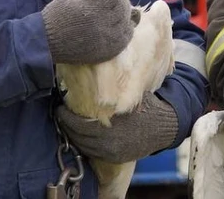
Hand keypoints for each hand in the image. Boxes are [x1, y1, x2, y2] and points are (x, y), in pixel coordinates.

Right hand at [42, 0, 133, 63]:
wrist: (46, 44)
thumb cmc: (56, 16)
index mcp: (93, 10)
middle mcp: (104, 26)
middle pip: (123, 5)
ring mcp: (108, 40)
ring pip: (128, 21)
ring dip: (124, 10)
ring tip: (114, 5)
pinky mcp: (109, 51)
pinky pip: (126, 37)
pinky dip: (126, 27)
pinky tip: (119, 21)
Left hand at [56, 91, 177, 162]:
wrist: (165, 126)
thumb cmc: (146, 104)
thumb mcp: (130, 92)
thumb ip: (113, 87)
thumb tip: (93, 67)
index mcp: (111, 124)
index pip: (79, 124)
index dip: (65, 116)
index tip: (58, 107)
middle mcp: (110, 141)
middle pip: (78, 136)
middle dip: (66, 125)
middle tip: (59, 114)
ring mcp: (112, 152)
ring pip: (83, 146)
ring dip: (73, 136)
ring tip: (67, 124)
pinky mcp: (115, 158)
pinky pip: (93, 153)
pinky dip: (84, 145)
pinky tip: (80, 135)